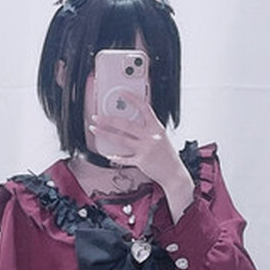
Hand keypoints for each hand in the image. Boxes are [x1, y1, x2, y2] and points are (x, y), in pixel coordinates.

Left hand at [89, 91, 194, 216]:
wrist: (175, 175)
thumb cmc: (168, 158)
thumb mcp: (162, 138)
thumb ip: (149, 130)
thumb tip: (132, 124)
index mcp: (157, 128)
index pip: (144, 108)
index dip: (132, 99)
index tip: (122, 93)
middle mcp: (150, 137)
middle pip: (125, 124)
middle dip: (108, 119)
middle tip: (97, 117)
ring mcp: (145, 149)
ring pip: (120, 139)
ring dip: (105, 133)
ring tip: (95, 130)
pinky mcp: (141, 161)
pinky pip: (125, 158)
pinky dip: (116, 157)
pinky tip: (109, 154)